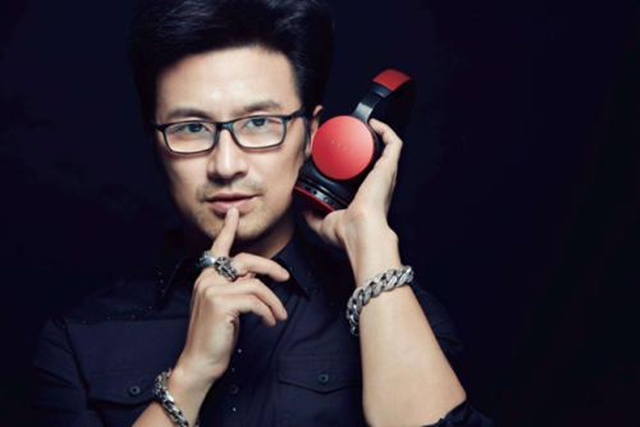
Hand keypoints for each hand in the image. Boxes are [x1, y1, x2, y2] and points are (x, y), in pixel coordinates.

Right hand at [174, 207, 289, 387]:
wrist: (200, 362)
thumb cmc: (214, 336)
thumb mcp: (226, 306)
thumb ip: (236, 287)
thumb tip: (256, 276)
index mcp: (206, 277)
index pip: (218, 247)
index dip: (228, 229)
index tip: (234, 212)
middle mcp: (207, 279)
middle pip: (246, 260)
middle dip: (270, 267)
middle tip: (285, 278)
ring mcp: (212, 290)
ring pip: (256, 284)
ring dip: (273, 302)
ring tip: (278, 316)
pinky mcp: (221, 303)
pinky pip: (256, 300)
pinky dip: (268, 311)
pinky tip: (269, 322)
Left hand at [302, 118, 401, 248]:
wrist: (359, 233)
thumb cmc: (347, 234)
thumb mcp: (321, 222)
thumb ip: (310, 214)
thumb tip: (300, 203)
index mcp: (365, 195)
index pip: (359, 170)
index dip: (349, 156)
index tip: (336, 145)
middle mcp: (377, 183)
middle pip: (370, 155)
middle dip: (358, 140)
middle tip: (341, 130)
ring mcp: (384, 174)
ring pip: (384, 147)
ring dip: (371, 132)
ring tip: (355, 124)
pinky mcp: (388, 168)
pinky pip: (393, 143)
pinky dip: (385, 131)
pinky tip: (372, 124)